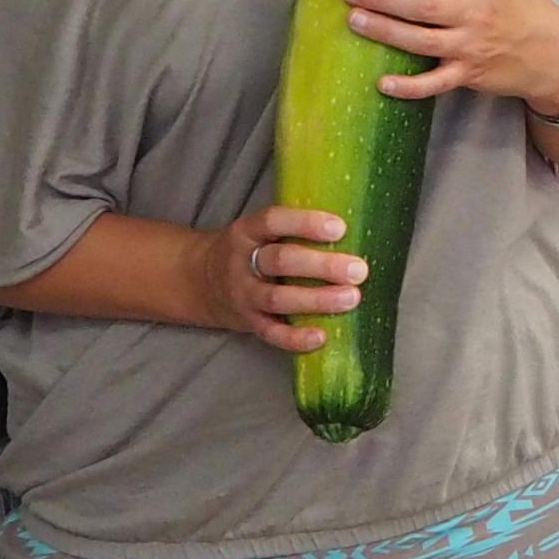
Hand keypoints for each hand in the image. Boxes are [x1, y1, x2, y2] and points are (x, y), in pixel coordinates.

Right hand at [187, 204, 362, 354]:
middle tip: (358, 270)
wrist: (200, 281)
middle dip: (322, 266)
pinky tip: (321, 337)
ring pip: (277, 298)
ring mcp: (242, 295)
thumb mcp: (261, 231)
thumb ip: (295, 229)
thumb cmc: (252, 250)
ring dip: (316, 300)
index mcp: (247, 231)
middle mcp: (241, 262)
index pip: (273, 221)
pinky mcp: (247, 322)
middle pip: (280, 261)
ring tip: (351, 298)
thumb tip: (356, 226)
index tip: (340, 228)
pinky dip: (295, 338)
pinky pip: (270, 333)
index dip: (305, 223)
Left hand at [345, 0, 558, 114]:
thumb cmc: (523, 12)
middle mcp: (476, 15)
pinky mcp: (469, 75)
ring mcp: (471, 48)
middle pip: (421, 6)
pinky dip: (408, 87)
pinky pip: (433, 84)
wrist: (556, 55)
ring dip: (384, 31)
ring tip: (354, 20)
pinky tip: (382, 83)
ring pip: (419, 41)